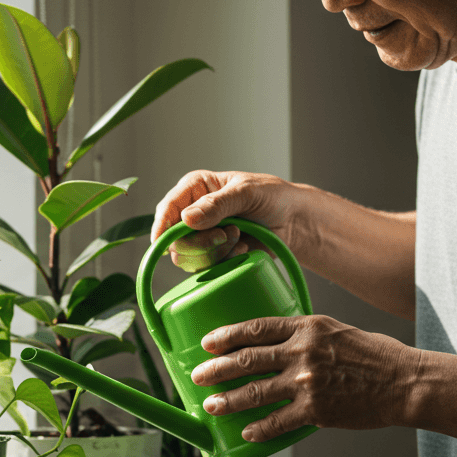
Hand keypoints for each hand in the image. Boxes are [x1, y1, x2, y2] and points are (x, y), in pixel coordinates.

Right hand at [152, 170, 305, 271]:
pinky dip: (226, 260)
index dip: (163, 227)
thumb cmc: (273, 197)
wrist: (294, 221)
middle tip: (227, 234)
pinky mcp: (213, 255)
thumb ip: (217, 205)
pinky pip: (207, 268)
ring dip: (216, 251)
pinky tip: (243, 247)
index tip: (166, 241)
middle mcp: (192, 213)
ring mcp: (202, 236)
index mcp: (195, 188)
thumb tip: (187, 219)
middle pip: (174, 240)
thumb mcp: (246, 193)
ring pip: (189, 257)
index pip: (167, 209)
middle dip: (200, 242)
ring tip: (240, 236)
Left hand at [189, 315, 416, 441]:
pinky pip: (277, 421)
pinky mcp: (316, 411)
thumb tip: (277, 343)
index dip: (226, 336)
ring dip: (227, 401)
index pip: (256, 328)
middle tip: (198, 376)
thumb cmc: (375, 356)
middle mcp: (303, 352)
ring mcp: (308, 383)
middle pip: (247, 360)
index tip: (207, 344)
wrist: (405, 383)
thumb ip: (306, 336)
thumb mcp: (337, 331)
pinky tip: (245, 432)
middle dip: (216, 370)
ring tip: (211, 406)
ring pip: (255, 392)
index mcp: (307, 327)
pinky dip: (259, 428)